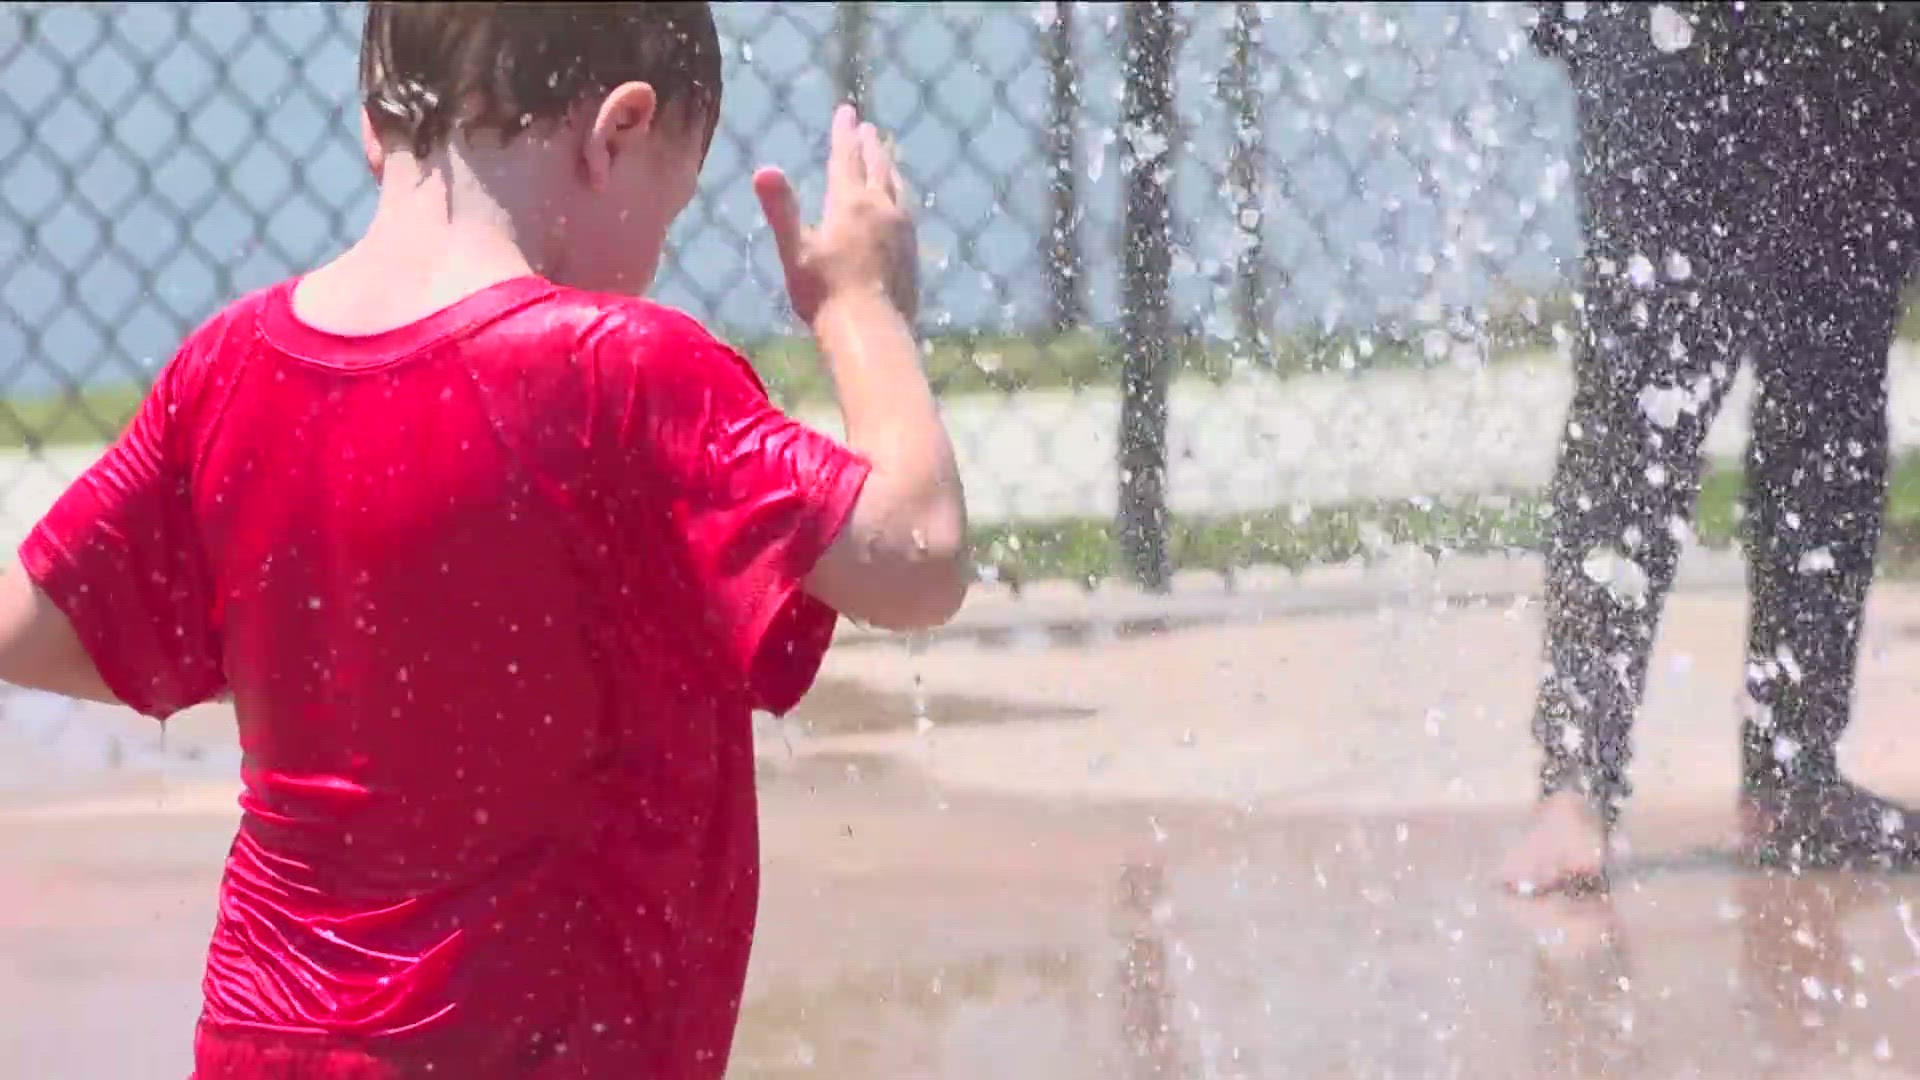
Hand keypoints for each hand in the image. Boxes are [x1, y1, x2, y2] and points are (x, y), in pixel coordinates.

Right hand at [753, 103, 917, 326]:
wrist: (871, 332)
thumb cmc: (824, 294)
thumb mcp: (795, 251)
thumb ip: (781, 209)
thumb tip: (764, 168)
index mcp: (850, 203)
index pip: (846, 157)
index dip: (844, 133)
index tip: (846, 110)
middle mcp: (882, 208)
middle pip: (878, 167)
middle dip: (870, 145)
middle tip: (867, 127)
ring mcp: (902, 230)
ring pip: (897, 186)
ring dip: (890, 167)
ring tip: (887, 157)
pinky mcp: (912, 251)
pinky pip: (907, 209)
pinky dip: (900, 194)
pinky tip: (900, 204)